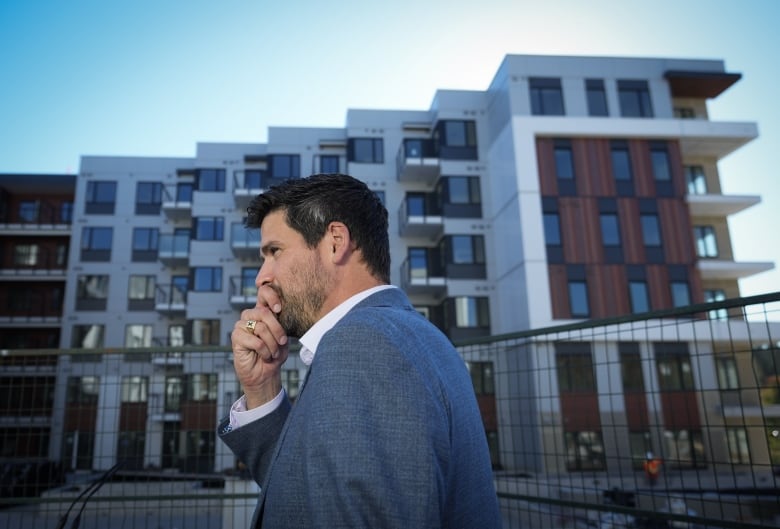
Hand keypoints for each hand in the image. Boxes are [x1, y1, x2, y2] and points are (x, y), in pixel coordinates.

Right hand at [231, 285, 288, 408]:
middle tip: (282, 341)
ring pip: (260, 327)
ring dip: (271, 343)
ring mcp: (242, 325)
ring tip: (273, 353)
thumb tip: (279, 313)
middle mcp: (251, 315)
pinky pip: (255, 340)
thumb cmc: (275, 354)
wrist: (266, 374)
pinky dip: (264, 350)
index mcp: (263, 311)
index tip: (279, 309)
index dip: (272, 297)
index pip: (264, 293)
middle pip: (264, 312)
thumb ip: (281, 325)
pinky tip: (265, 356)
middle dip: (277, 328)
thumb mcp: (283, 337)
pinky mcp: (236, 337)